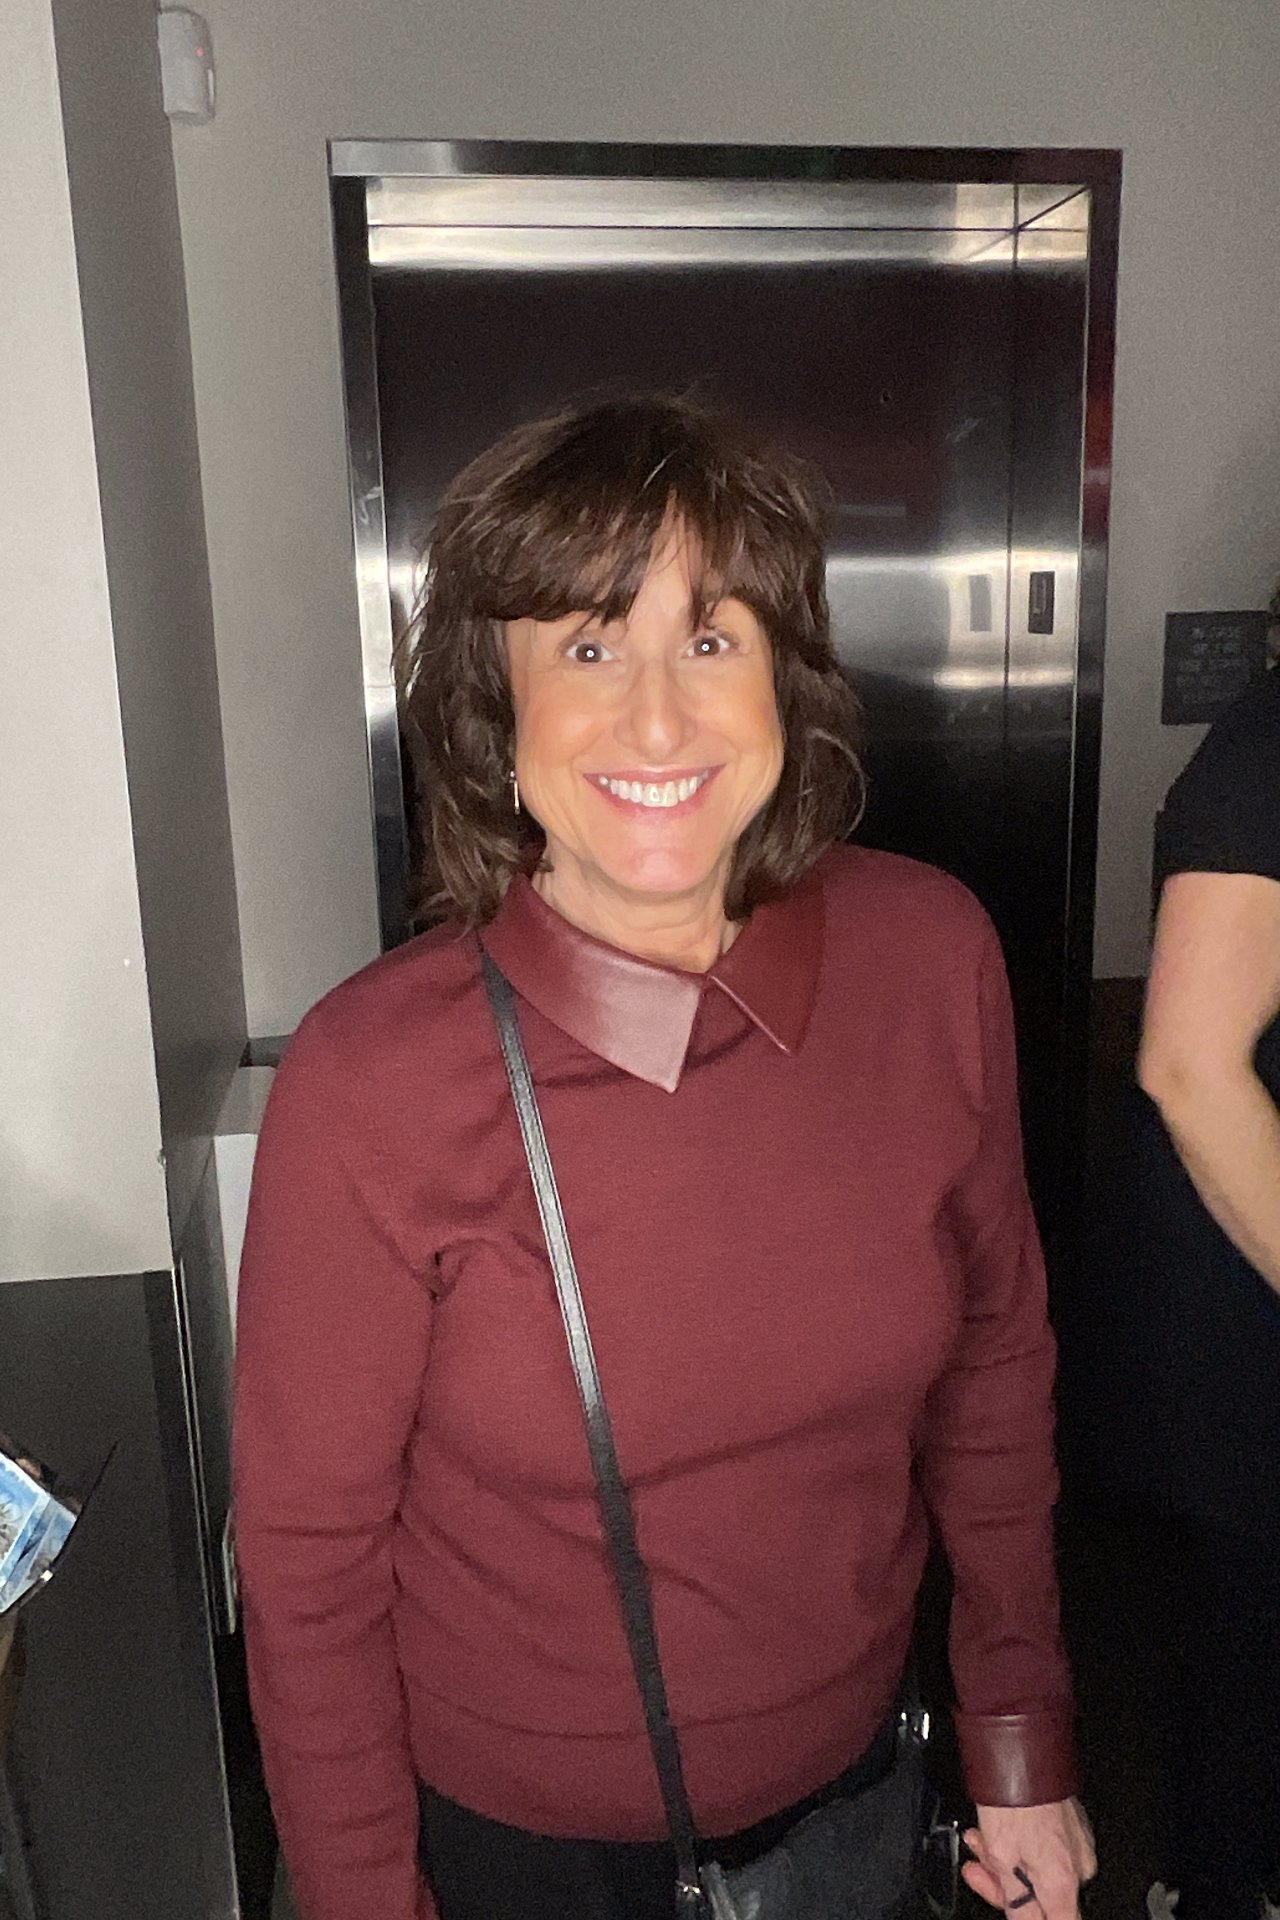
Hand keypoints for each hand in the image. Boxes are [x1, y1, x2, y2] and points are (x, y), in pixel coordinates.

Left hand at [962, 1798, 1095, 1916]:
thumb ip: (1017, 1903)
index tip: (1018, 1915)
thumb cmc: (1012, 1797)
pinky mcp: (1070, 1826)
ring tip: (980, 1841)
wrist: (1021, 1750)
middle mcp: (1079, 1866)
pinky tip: (995, 1832)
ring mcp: (1077, 1844)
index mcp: (1063, 1882)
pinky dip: (1019, 1845)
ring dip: (1005, 1861)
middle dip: (1004, 1886)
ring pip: (1038, 1870)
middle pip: (1042, 1899)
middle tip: (978, 1869)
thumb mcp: (1002, 1859)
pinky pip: (1045, 1849)